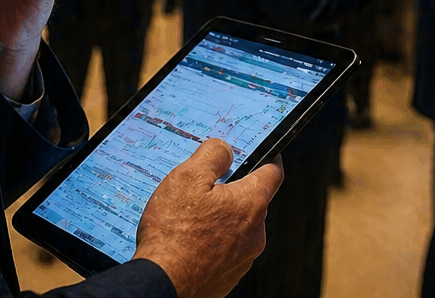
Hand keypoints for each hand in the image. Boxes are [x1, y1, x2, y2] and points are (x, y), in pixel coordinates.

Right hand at [135, 138, 283, 297]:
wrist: (161, 285)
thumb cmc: (173, 233)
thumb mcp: (187, 178)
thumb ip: (212, 155)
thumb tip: (226, 149)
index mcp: (251, 203)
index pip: (273, 172)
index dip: (267, 158)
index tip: (260, 153)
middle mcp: (255, 232)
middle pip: (251, 201)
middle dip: (231, 192)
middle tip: (202, 191)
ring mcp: (244, 258)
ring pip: (237, 227)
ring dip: (220, 220)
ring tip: (188, 221)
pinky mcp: (229, 276)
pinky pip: (226, 251)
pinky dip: (212, 243)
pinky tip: (188, 243)